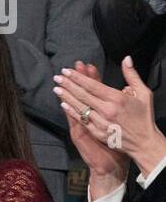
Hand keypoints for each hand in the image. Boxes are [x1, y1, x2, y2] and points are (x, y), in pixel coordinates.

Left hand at [54, 56, 165, 175]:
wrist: (144, 142)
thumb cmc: (144, 117)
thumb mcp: (144, 93)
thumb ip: (132, 75)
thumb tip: (126, 59)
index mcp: (117, 99)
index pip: (93, 85)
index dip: (78, 77)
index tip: (68, 70)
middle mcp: (107, 110)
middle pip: (83, 95)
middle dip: (68, 84)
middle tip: (57, 77)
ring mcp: (101, 122)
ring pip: (80, 106)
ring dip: (66, 96)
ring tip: (57, 88)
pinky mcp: (97, 132)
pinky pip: (82, 120)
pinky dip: (72, 111)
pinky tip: (64, 104)